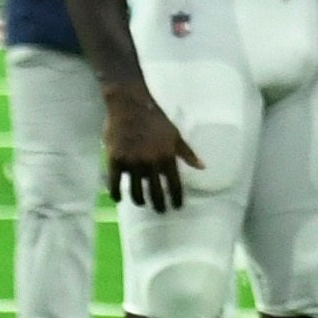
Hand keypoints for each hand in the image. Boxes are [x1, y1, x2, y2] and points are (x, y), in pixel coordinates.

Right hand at [102, 88, 204, 210]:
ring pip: (136, 191)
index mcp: (167, 157)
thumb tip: (203, 167)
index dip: (176, 199)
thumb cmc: (155, 119)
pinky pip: (115, 183)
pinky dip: (116, 193)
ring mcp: (132, 163)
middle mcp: (150, 163)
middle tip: (161, 211)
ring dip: (140, 201)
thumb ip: (187, 153)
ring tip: (142, 203)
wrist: (130, 106)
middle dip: (159, 205)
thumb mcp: (175, 135)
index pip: (174, 185)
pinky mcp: (115, 160)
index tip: (177, 207)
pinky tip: (119, 199)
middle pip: (155, 192)